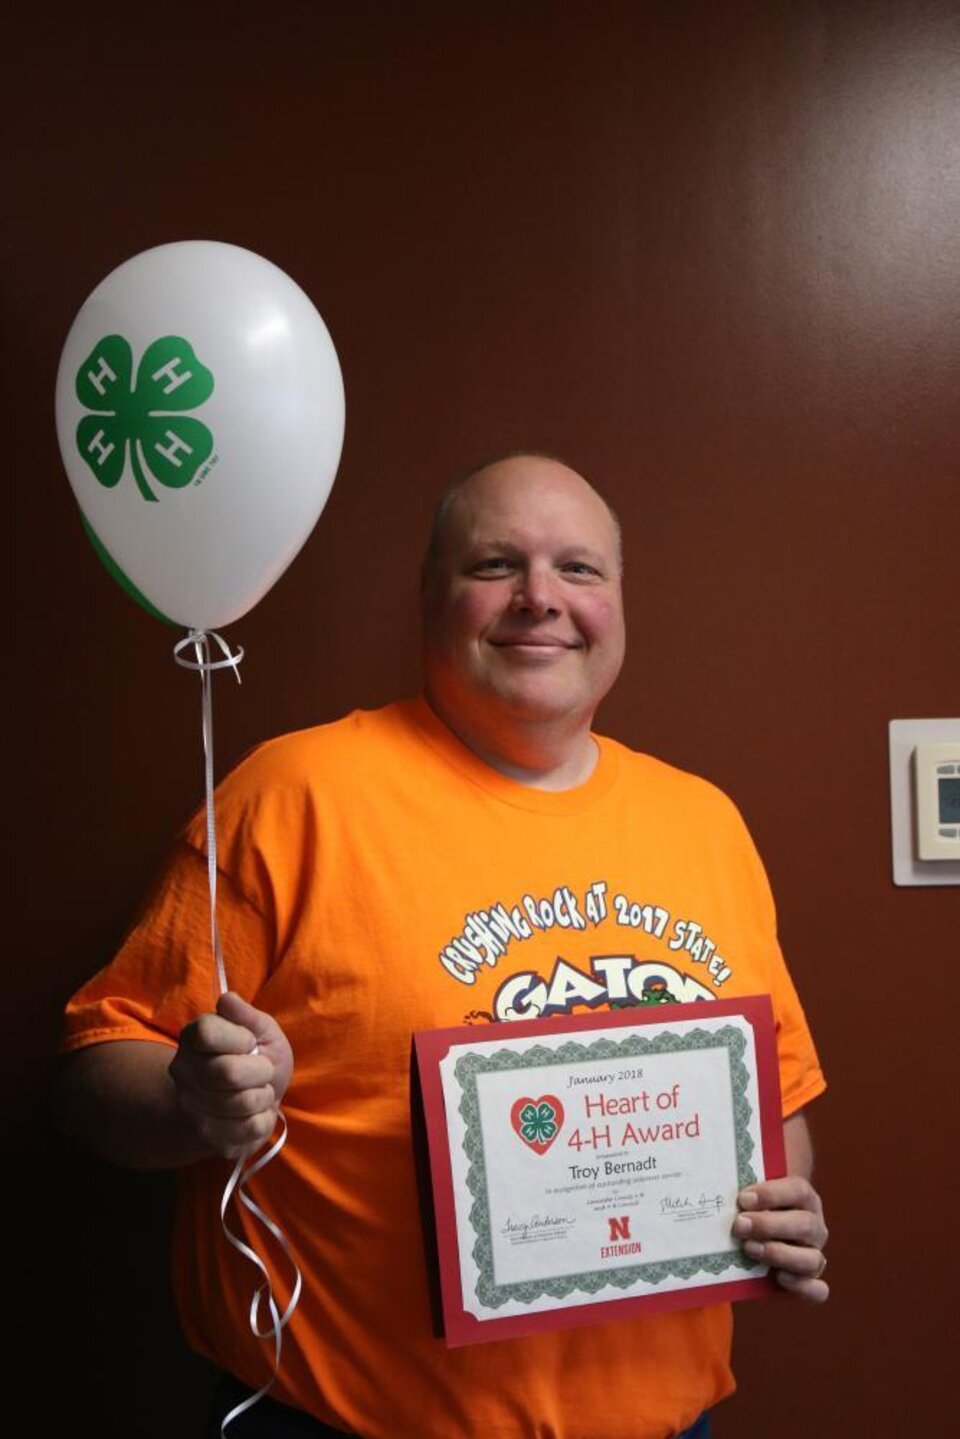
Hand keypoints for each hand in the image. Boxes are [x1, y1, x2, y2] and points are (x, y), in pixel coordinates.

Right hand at [169, 992, 293, 1159]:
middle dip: (261, 1072)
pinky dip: (264, 1120)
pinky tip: (254, 1114)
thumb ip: (246, 1015)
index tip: (250, 1043)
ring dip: (264, 1097)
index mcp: (192, 1037)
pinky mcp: (207, 1136)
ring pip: (242, 1104)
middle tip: (262, 1072)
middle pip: (227, 1073)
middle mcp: (182, 1071)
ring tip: (257, 1093)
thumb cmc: (256, 1059)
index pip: (207, 1032)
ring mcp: (190, 1107)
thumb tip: (227, 999)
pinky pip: (250, 1129)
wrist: (249, 1102)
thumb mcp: (260, 1030)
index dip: (240, 1038)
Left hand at [733, 1175, 828, 1302]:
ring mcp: (814, 1254)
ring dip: (780, 1254)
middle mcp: (813, 1226)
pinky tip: (778, 1278)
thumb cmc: (751, 1209)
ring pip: (812, 1258)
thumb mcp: (747, 1195)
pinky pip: (817, 1290)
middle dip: (769, 1225)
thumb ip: (738, 1188)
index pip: (797, 1190)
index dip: (772, 1194)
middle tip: (739, 1225)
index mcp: (803, 1197)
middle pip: (805, 1224)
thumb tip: (703, 1171)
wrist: (761, 1233)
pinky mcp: (810, 1281)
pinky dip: (801, 1286)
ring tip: (750, 1249)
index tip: (743, 1198)